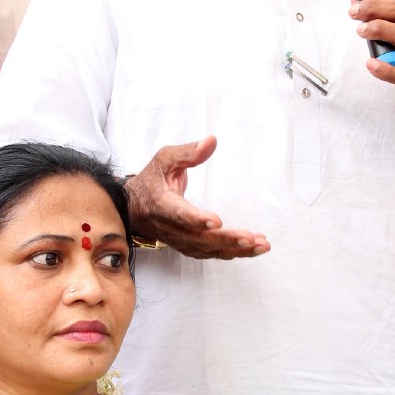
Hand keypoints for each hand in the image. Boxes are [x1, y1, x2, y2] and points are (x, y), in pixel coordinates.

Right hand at [126, 137, 269, 259]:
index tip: (216, 222)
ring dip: (236, 250)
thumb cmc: (152, 180)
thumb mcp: (164, 159)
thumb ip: (188, 152)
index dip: (196, 220)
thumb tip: (212, 141)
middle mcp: (171, 227)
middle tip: (249, 238)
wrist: (133, 208)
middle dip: (226, 240)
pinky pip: (213, 253)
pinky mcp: (190, 246)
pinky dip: (234, 253)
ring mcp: (181, 240)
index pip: (179, 214)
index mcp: (162, 205)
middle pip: (200, 239)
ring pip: (209, 250)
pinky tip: (253, 248)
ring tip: (261, 245)